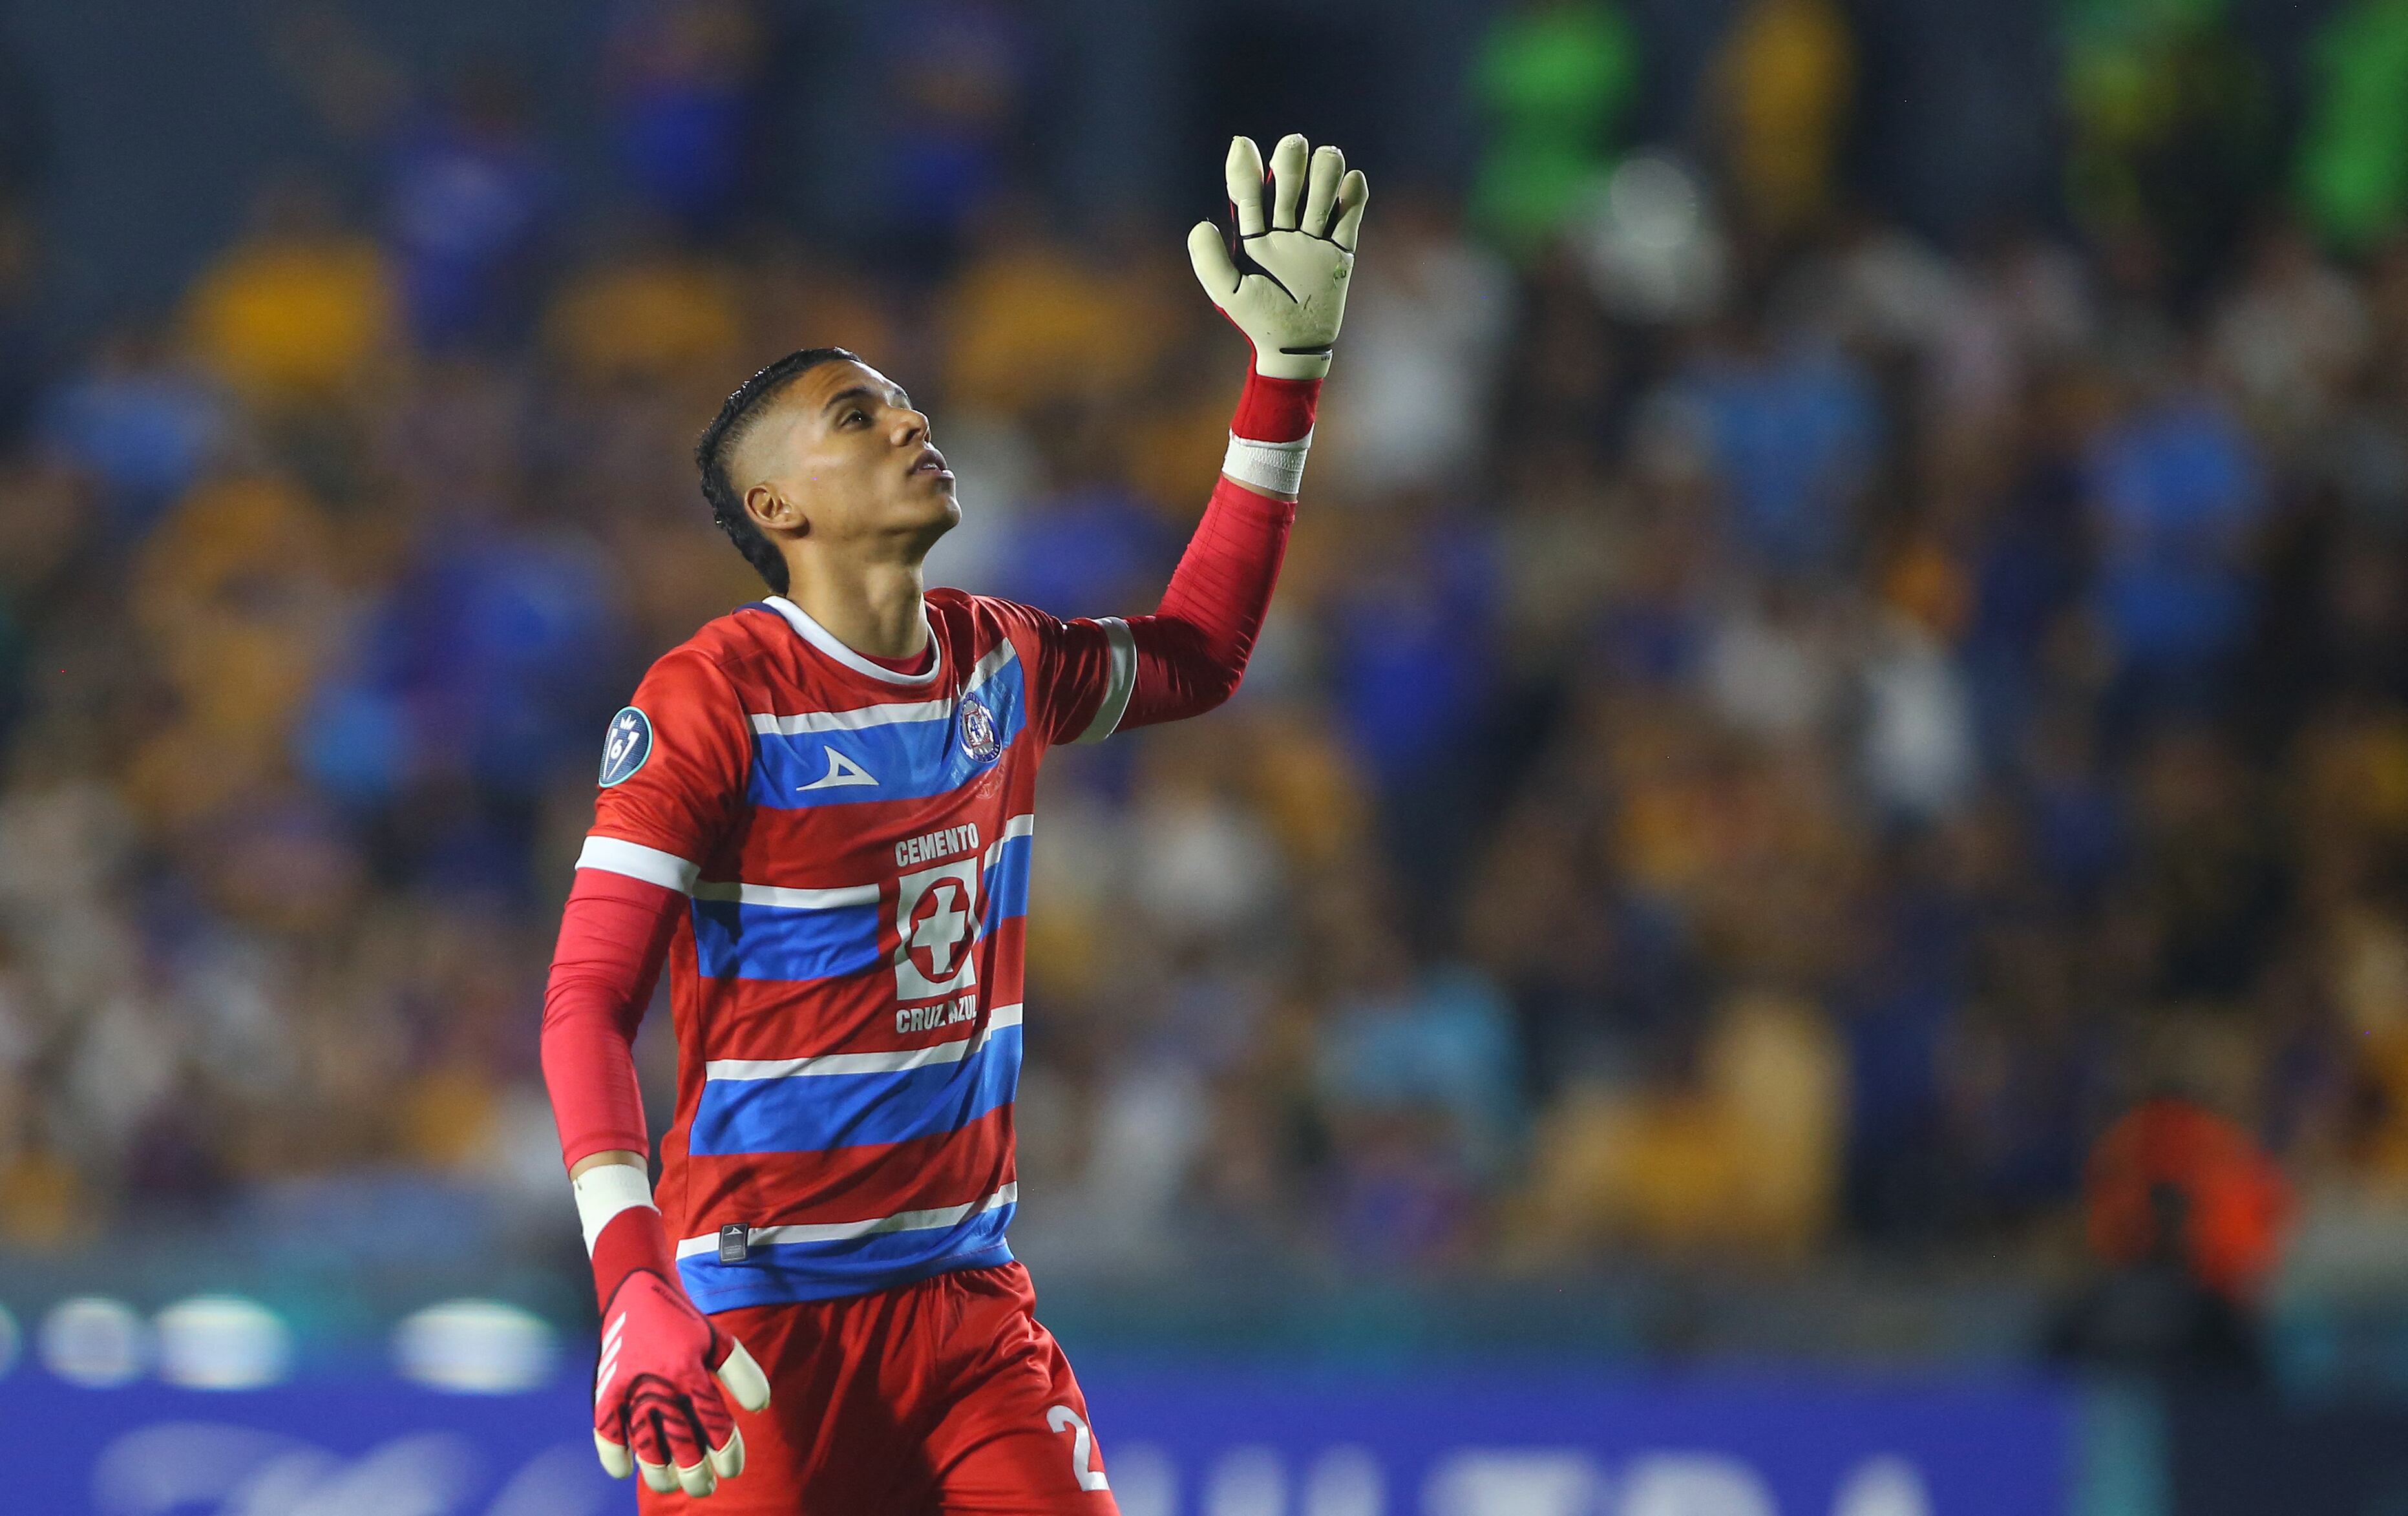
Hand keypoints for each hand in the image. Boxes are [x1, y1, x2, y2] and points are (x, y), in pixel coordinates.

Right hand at [592, 1267, 772, 1497]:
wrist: (637, 1288)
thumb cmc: (683, 1320)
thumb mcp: (719, 1340)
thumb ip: (742, 1373)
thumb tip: (760, 1408)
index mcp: (691, 1372)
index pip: (714, 1425)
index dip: (727, 1453)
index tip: (732, 1469)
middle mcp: (660, 1384)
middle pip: (680, 1444)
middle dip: (695, 1473)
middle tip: (705, 1488)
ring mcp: (630, 1388)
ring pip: (645, 1445)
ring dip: (659, 1472)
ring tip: (671, 1484)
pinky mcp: (606, 1388)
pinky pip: (606, 1430)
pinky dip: (612, 1454)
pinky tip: (625, 1470)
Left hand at [1188, 133, 1368, 379]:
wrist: (1295, 347)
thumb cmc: (1258, 321)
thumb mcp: (1228, 294)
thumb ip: (1209, 261)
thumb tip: (1204, 223)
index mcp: (1252, 235)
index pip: (1247, 190)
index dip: (1244, 165)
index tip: (1243, 144)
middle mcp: (1283, 229)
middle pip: (1288, 179)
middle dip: (1290, 163)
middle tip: (1294, 152)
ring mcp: (1313, 237)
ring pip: (1321, 188)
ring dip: (1324, 171)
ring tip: (1327, 170)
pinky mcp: (1340, 250)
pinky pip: (1350, 214)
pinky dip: (1353, 193)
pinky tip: (1351, 184)